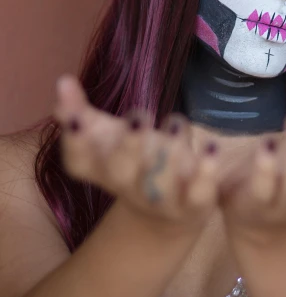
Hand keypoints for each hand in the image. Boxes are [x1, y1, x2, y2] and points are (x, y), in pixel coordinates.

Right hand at [53, 75, 221, 233]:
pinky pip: (198, 193)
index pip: (80, 163)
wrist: (168, 215)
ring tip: (175, 122)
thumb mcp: (108, 136)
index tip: (76, 116)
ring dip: (168, 154)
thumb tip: (62, 81)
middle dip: (128, 145)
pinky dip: (206, 171)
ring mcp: (161, 199)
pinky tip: (211, 146)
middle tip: (136, 117)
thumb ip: (81, 112)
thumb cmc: (133, 162)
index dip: (76, 142)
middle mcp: (129, 188)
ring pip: (161, 183)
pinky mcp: (193, 204)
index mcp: (104, 171)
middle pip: (121, 173)